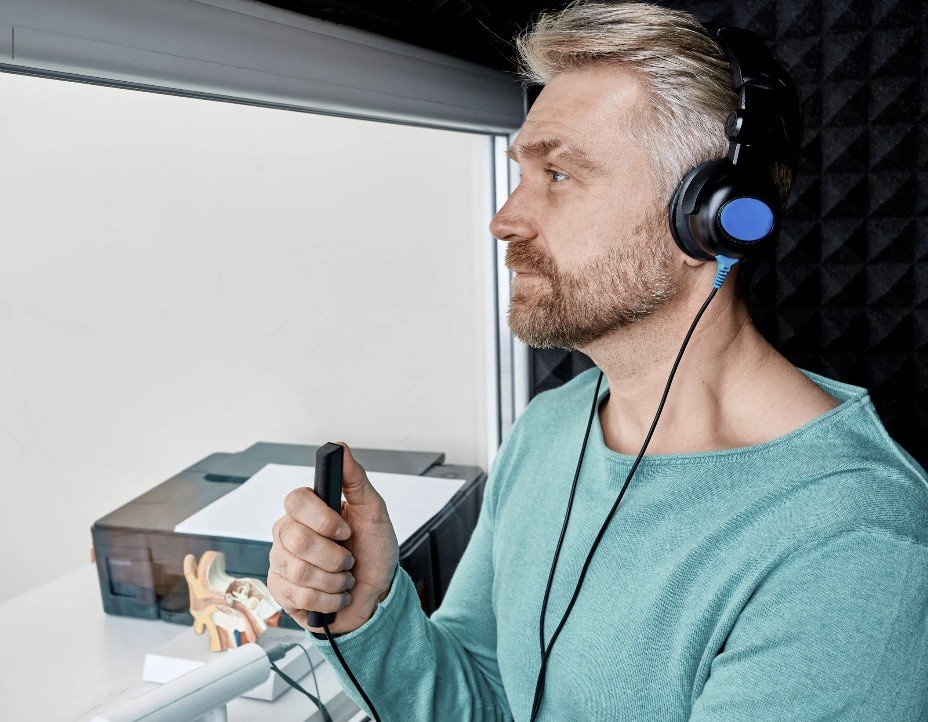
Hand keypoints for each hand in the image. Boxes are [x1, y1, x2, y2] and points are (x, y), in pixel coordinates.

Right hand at [268, 441, 399, 634]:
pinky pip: (298, 596)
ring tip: (344, 578)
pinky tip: (336, 596)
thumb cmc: (374, 549)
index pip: (296, 500)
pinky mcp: (281, 591)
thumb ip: (355, 479)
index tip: (345, 530)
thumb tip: (340, 446)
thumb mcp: (373, 511)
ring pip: (299, 571)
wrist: (376, 593)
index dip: (322, 518)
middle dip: (334, 556)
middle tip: (349, 558)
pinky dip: (328, 600)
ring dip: (335, 580)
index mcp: (307, 509)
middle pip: (296, 539)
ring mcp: (281, 562)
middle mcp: (288, 532)